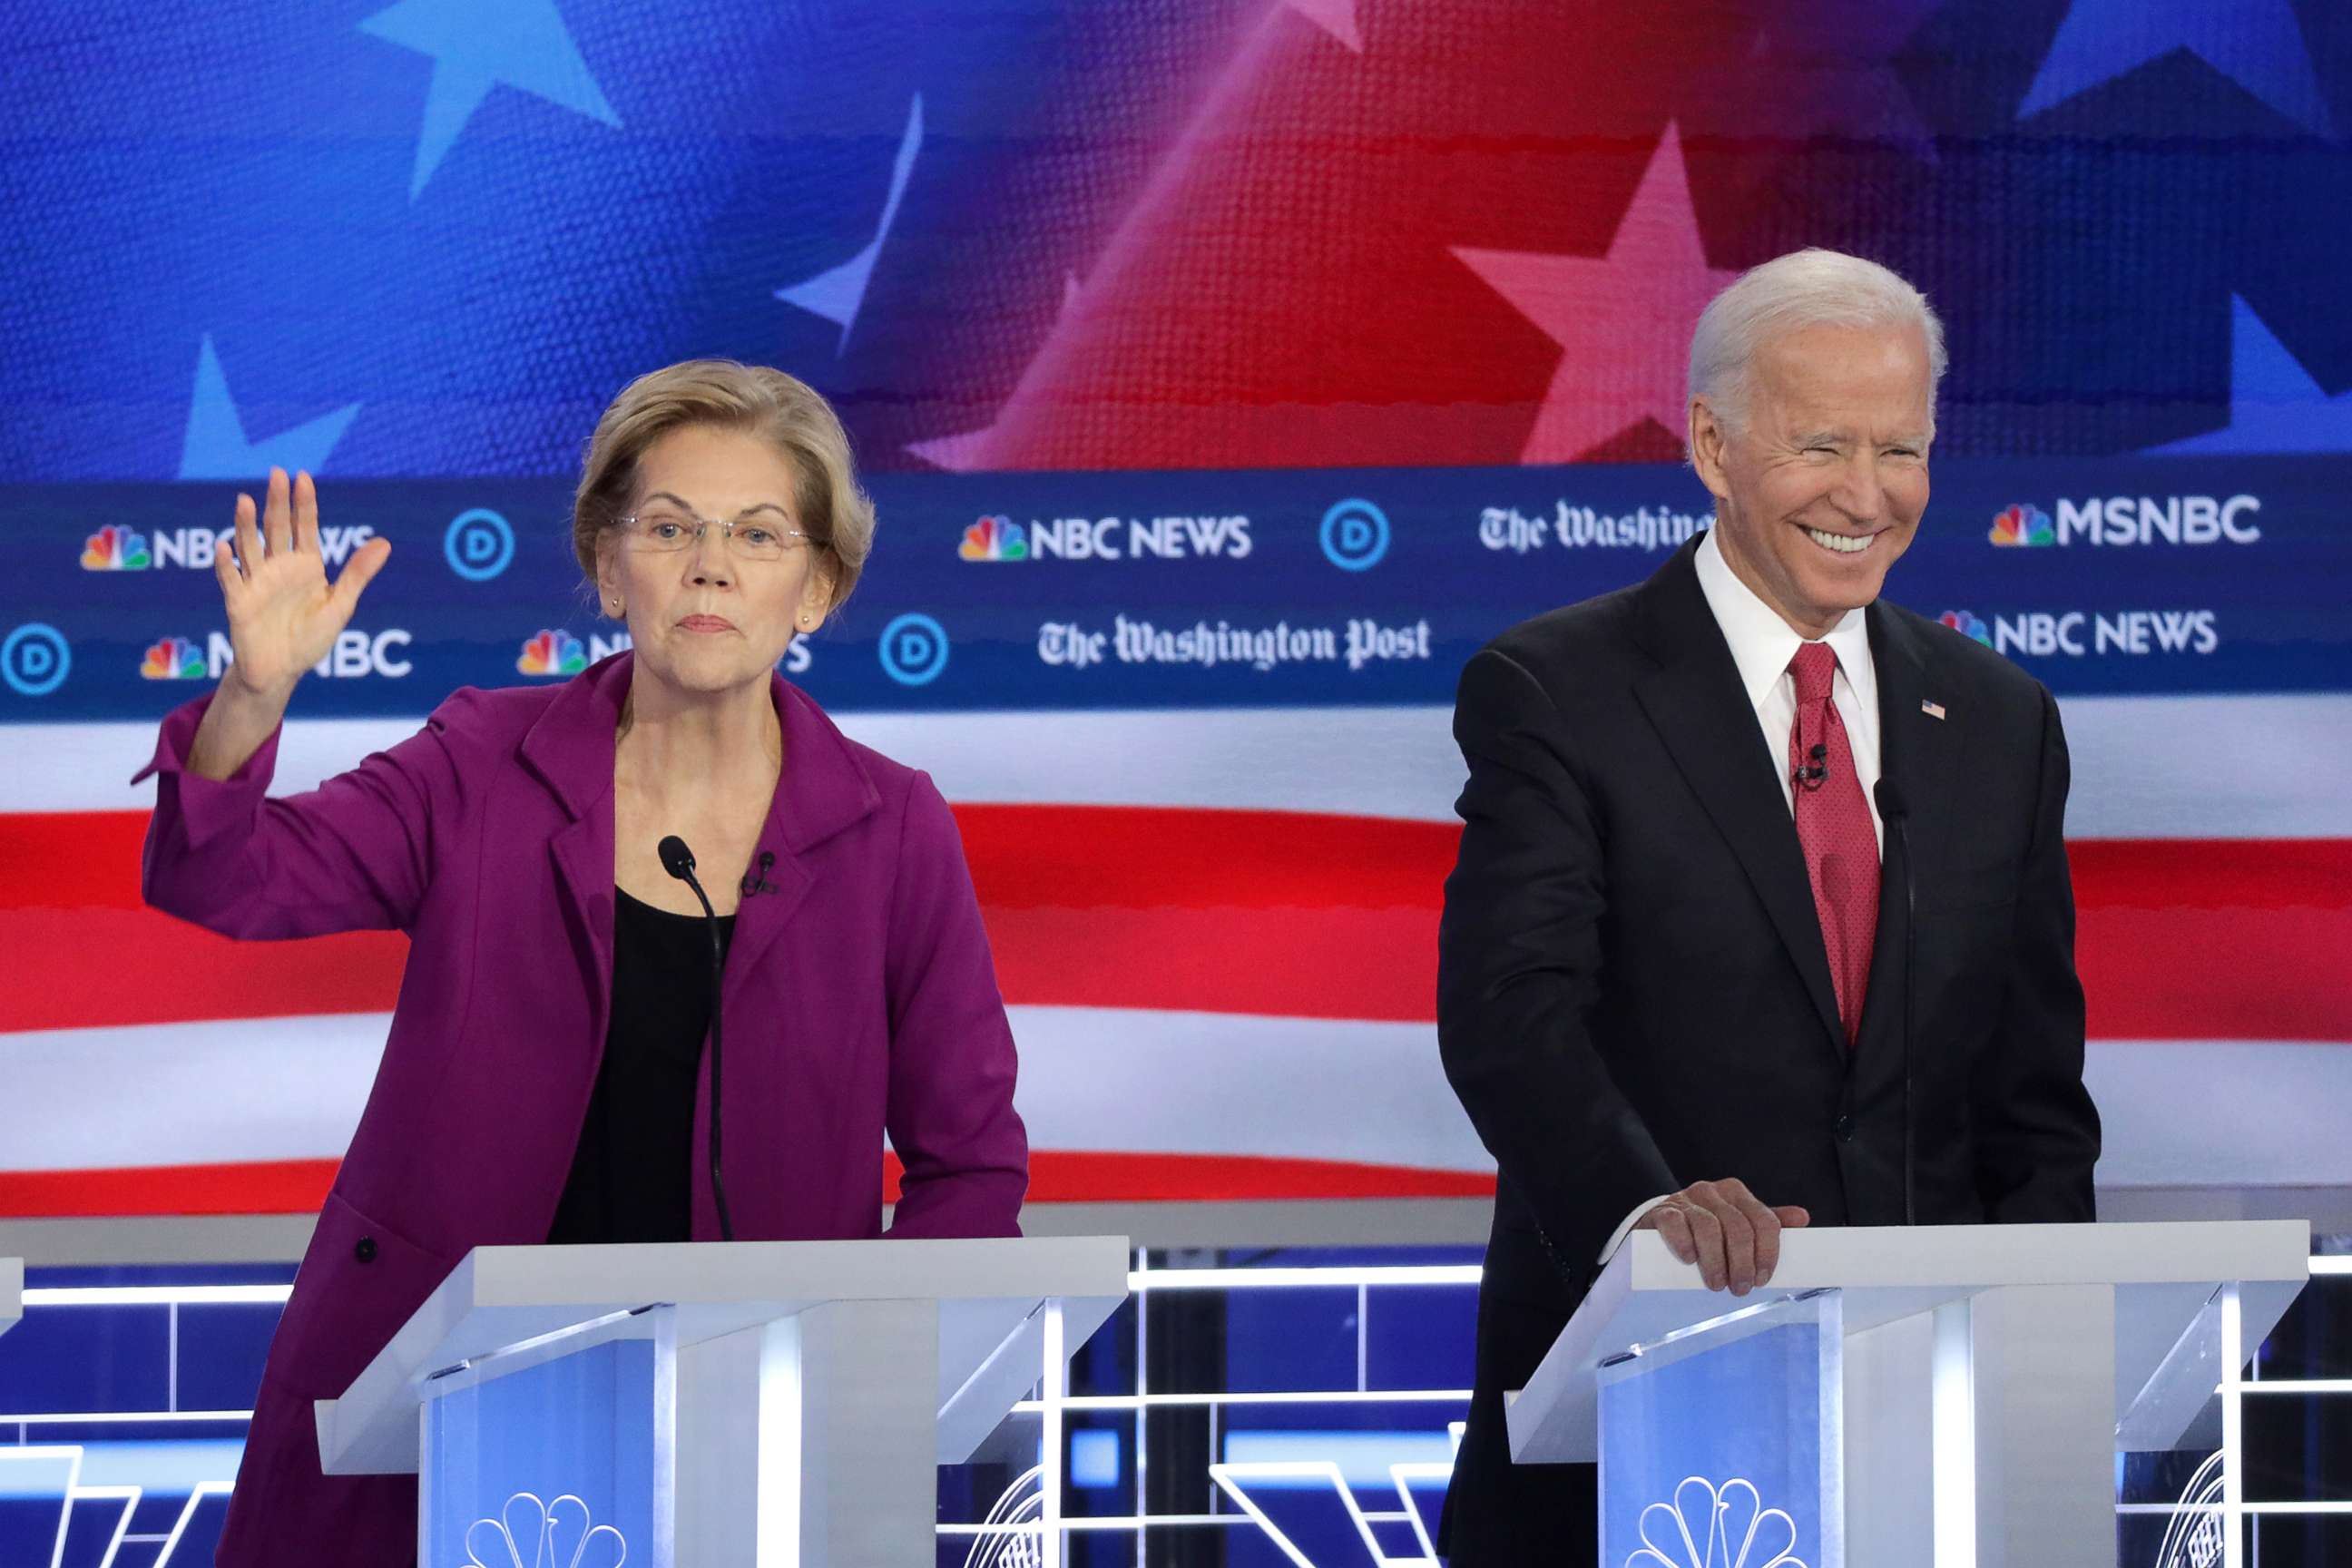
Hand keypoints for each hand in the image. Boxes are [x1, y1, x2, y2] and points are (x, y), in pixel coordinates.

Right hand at [214, 467, 390, 697]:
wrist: (282, 670)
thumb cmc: (311, 638)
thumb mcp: (340, 605)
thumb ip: (357, 574)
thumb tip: (384, 543)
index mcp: (306, 566)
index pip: (305, 528)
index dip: (304, 504)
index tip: (303, 477)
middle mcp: (279, 568)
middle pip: (277, 529)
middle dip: (277, 502)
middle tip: (277, 473)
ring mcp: (257, 582)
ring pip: (250, 547)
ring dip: (245, 525)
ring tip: (245, 500)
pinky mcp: (239, 602)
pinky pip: (231, 580)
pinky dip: (226, 564)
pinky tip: (224, 547)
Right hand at [1637, 1179, 1808, 1295]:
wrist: (1657, 1229)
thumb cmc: (1704, 1231)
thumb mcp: (1736, 1224)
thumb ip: (1765, 1222)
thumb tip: (1803, 1217)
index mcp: (1736, 1193)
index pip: (1763, 1219)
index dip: (1767, 1252)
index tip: (1762, 1278)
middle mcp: (1711, 1191)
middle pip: (1738, 1227)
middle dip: (1742, 1263)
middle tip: (1739, 1289)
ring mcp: (1684, 1199)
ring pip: (1708, 1228)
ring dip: (1715, 1262)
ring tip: (1716, 1284)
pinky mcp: (1661, 1211)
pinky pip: (1675, 1223)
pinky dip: (1684, 1243)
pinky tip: (1689, 1260)